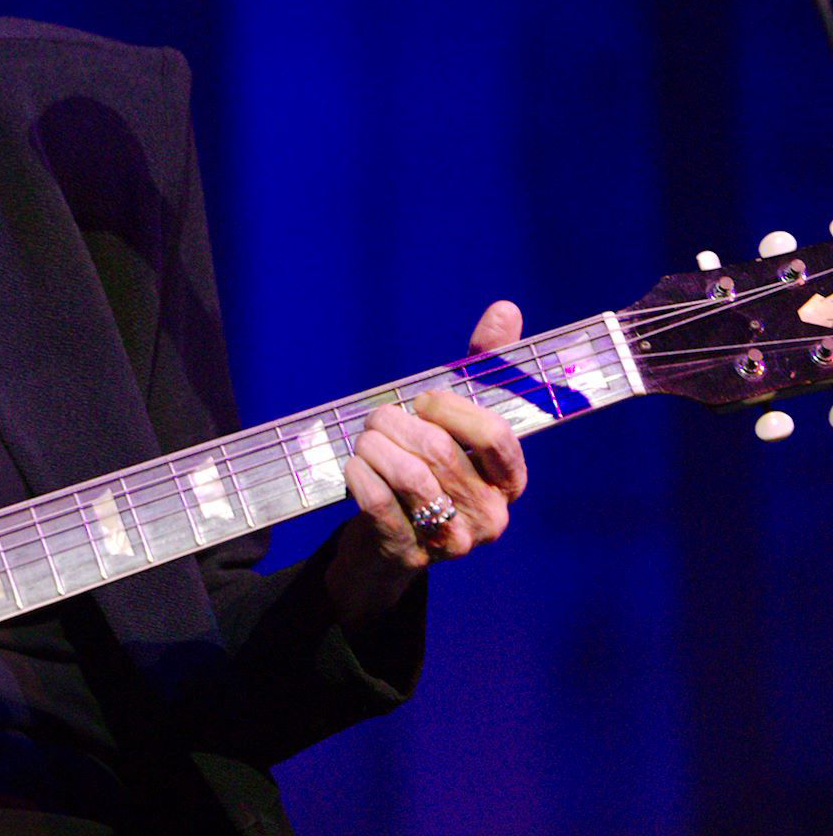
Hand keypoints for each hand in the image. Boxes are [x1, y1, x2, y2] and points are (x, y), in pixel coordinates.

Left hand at [325, 300, 529, 624]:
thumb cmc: (425, 473)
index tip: (423, 401)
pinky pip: (379, 502)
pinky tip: (354, 467)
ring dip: (374, 447)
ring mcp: (451, 542)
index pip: (495, 435)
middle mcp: (489, 516)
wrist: (386, 548)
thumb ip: (482, 368)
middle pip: (440, 451)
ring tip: (364, 440)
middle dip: (396, 423)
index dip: (451, 409)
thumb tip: (505, 309)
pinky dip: (359, 475)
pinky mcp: (407, 553)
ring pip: (410, 477)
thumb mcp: (454, 424)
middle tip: (377, 419)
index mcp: (509, 482)